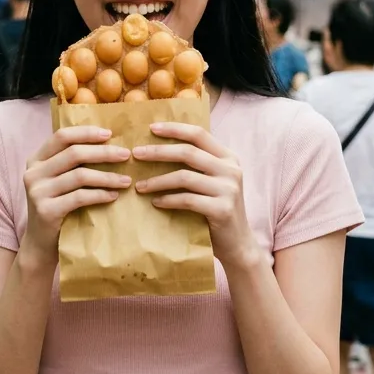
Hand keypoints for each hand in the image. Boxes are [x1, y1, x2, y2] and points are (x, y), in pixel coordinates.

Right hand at [23, 126, 131, 259]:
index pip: (62, 136)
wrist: (41, 244)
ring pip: (80, 175)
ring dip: (107, 176)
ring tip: (126, 180)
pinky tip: (114, 196)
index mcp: (36, 160)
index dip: (86, 133)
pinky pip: (80, 197)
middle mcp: (33, 172)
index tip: (110, 134)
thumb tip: (109, 143)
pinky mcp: (46, 210)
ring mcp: (37, 192)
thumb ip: (72, 163)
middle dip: (104, 153)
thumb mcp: (59, 181)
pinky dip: (100, 195)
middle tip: (126, 155)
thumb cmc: (57, 208)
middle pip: (74, 153)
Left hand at [133, 122, 260, 268]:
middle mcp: (231, 169)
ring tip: (139, 186)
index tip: (151, 128)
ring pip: (185, 176)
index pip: (199, 134)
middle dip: (159, 152)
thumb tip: (159, 147)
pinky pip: (187, 199)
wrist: (237, 244)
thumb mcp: (212, 181)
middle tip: (136, 154)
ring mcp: (229, 189)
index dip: (175, 129)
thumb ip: (197, 165)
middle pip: (188, 152)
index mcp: (228, 157)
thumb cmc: (216, 210)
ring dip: (158, 180)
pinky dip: (168, 200)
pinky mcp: (222, 209)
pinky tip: (155, 202)